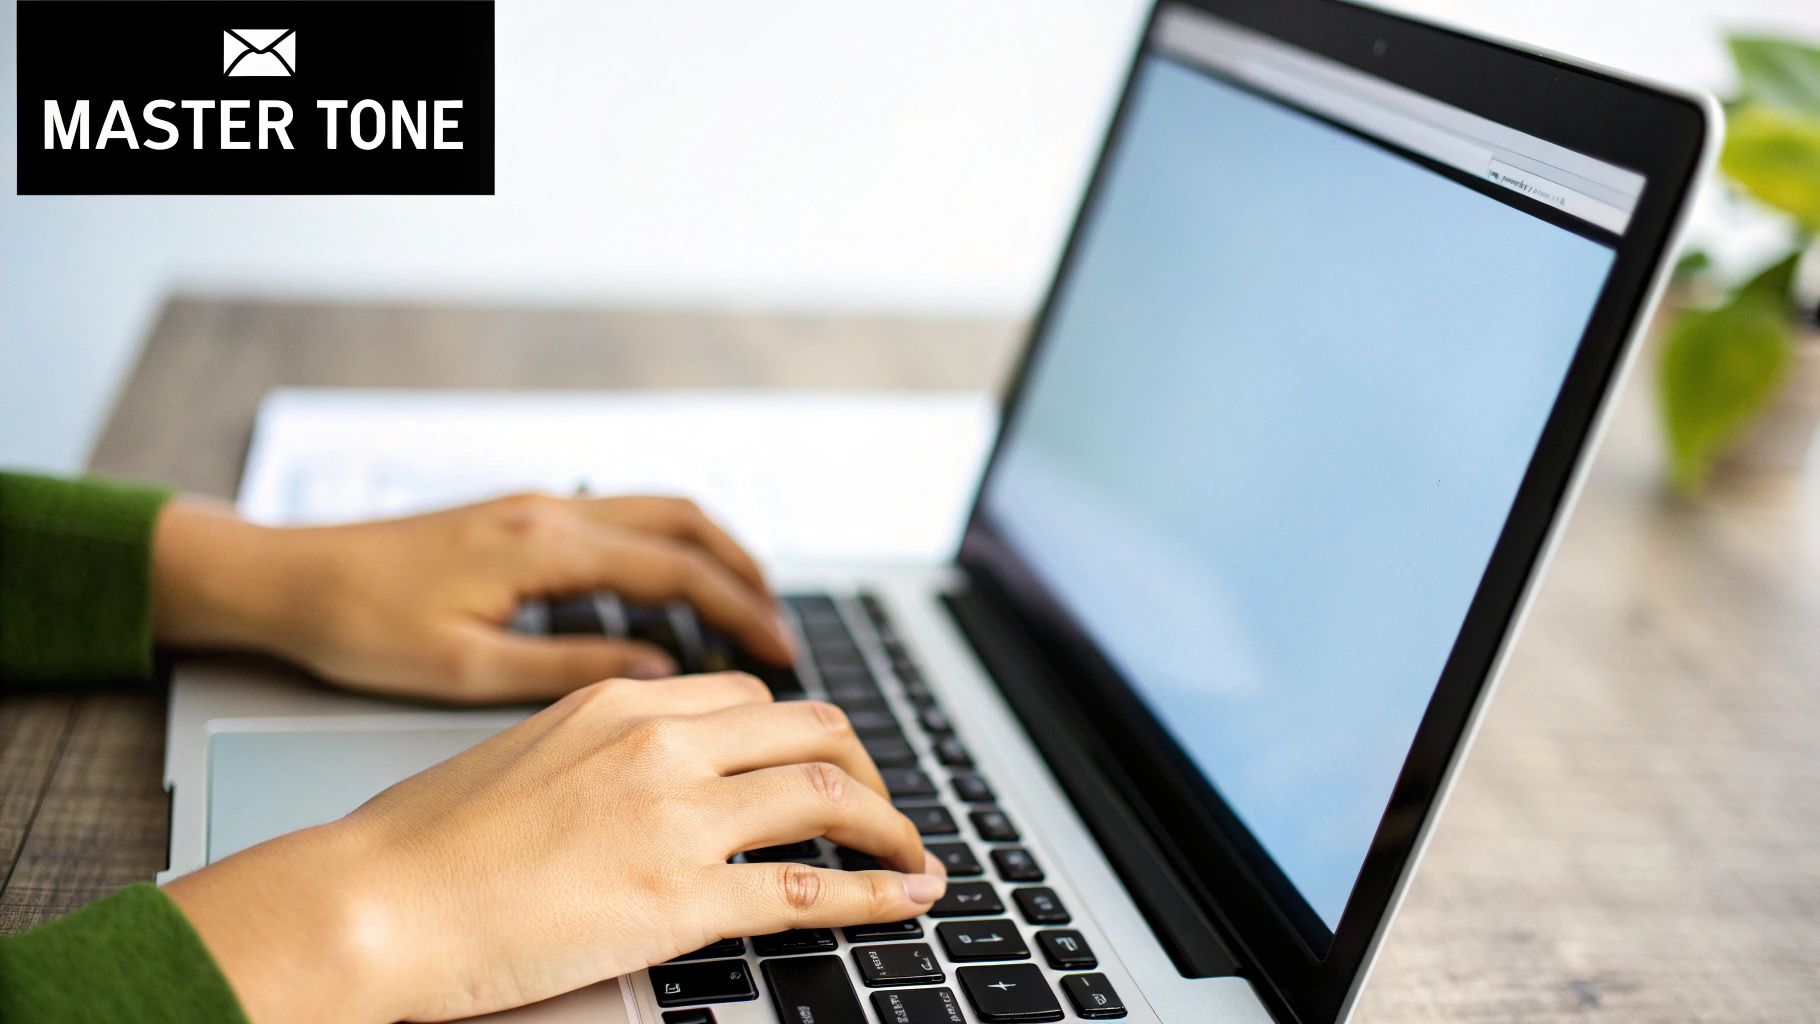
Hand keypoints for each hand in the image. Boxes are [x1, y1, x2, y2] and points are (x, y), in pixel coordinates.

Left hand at [151, 492, 794, 702]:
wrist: (285, 578)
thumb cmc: (359, 627)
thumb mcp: (464, 669)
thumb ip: (567, 669)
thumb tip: (656, 674)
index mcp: (542, 547)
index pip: (674, 571)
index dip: (738, 610)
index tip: (781, 649)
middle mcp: (549, 512)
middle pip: (683, 521)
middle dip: (744, 571)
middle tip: (781, 628)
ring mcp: (535, 507)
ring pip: (655, 511)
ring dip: (711, 552)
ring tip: (745, 607)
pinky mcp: (519, 518)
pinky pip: (619, 520)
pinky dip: (665, 549)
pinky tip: (667, 593)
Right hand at [165, 673, 947, 1023]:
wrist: (369, 901)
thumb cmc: (419, 841)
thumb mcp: (520, 754)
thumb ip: (595, 749)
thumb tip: (633, 774)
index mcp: (620, 703)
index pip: (748, 698)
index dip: (800, 731)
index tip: (819, 761)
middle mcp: (661, 744)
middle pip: (809, 729)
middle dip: (862, 768)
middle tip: (879, 807)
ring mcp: (676, 817)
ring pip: (827, 793)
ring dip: (888, 825)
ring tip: (911, 853)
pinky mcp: (679, 897)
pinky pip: (811, 888)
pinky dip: (878, 892)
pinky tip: (909, 896)